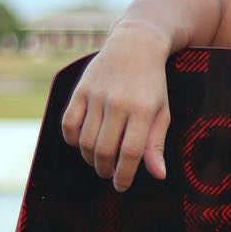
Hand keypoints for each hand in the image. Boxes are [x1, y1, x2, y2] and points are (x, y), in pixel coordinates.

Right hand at [61, 22, 171, 190]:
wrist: (135, 46)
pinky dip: (71, 139)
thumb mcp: (162, 112)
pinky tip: (81, 143)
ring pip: (85, 140)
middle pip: (105, 150)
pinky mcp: (81, 89)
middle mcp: (119, 103)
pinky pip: (69, 123)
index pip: (131, 153)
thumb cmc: (152, 84)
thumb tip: (158, 174)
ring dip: (89, 158)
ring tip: (98, 161)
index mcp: (144, 110)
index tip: (122, 185)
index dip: (124, 175)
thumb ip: (156, 144)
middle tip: (109, 174)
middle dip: (105, 170)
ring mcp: (97, 95)